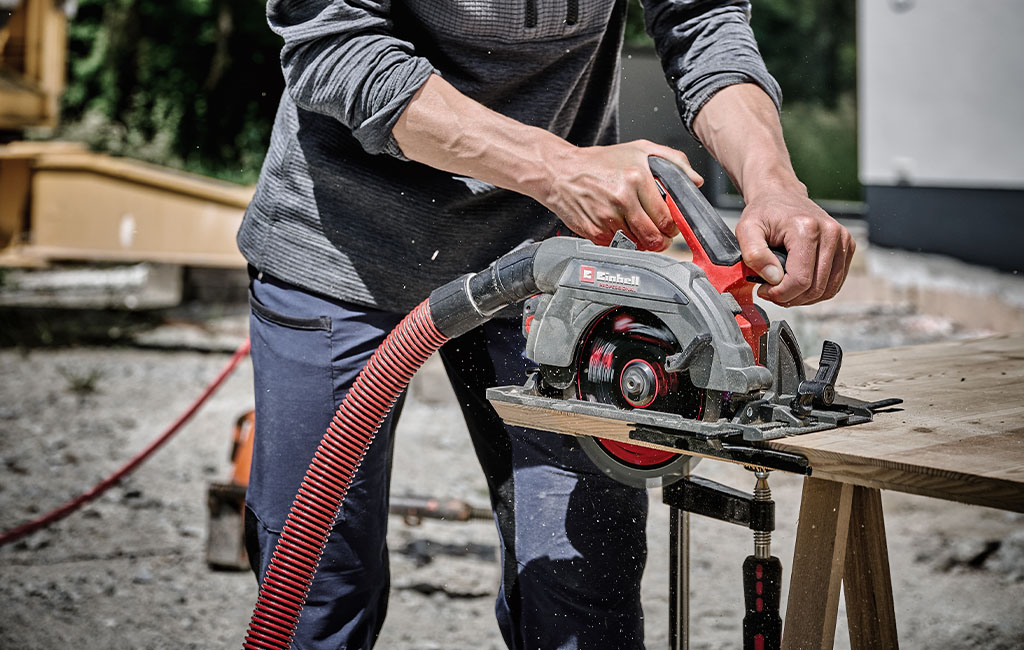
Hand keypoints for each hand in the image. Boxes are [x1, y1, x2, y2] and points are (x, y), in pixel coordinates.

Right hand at [541, 140, 701, 251]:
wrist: (560, 172)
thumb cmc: (599, 161)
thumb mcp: (639, 150)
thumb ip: (673, 161)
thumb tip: (695, 181)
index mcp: (637, 178)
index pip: (666, 217)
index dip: (673, 228)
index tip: (672, 228)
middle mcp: (622, 198)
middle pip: (653, 236)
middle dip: (661, 240)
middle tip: (661, 237)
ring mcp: (606, 217)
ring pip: (636, 244)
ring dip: (642, 242)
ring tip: (639, 230)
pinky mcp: (593, 231)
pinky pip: (617, 246)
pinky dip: (621, 242)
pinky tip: (619, 229)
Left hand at [736, 190, 854, 305]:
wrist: (781, 196)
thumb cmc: (764, 212)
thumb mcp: (746, 229)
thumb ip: (754, 254)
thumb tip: (773, 278)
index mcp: (807, 228)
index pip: (800, 280)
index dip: (780, 293)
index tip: (764, 290)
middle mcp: (830, 233)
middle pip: (816, 288)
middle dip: (790, 297)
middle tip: (771, 291)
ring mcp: (843, 240)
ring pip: (828, 289)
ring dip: (804, 298)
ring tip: (784, 289)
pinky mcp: (847, 246)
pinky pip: (835, 283)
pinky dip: (817, 291)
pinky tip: (798, 284)